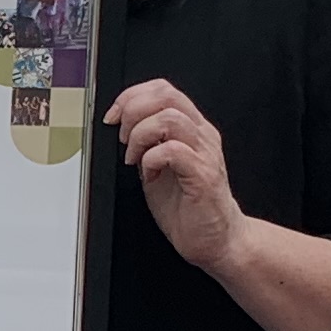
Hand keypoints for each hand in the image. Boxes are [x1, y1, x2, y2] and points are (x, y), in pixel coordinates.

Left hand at [107, 80, 245, 277]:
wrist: (216, 239)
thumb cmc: (189, 206)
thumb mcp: (158, 166)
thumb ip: (146, 144)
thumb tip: (120, 128)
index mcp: (192, 129)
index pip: (163, 90)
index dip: (133, 95)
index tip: (114, 115)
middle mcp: (201, 135)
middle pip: (166, 96)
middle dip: (134, 111)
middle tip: (123, 137)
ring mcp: (204, 154)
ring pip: (169, 119)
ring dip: (141, 135)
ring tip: (134, 157)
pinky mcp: (202, 176)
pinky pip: (173, 151)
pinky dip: (151, 160)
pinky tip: (148, 176)